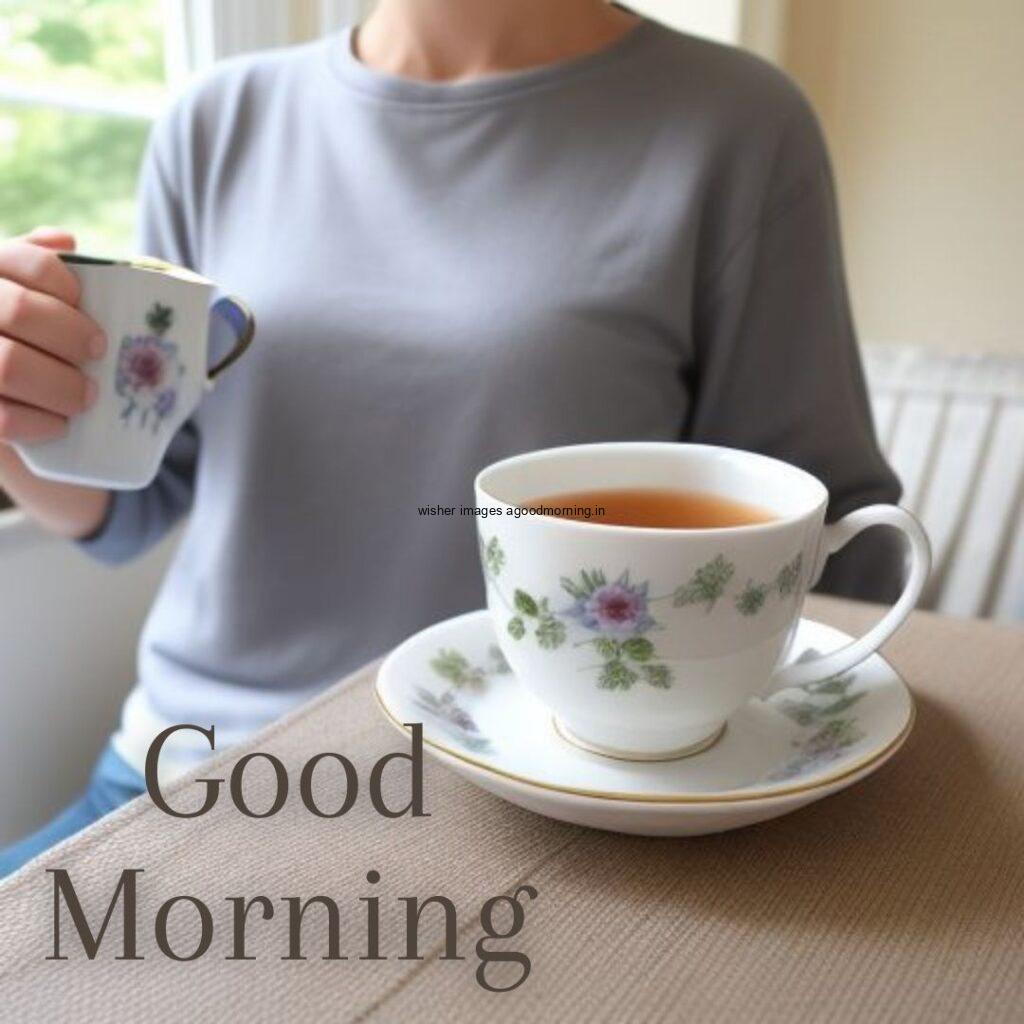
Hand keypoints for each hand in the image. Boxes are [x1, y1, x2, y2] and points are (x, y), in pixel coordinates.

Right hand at [0, 228, 105, 443]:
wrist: (1, 391)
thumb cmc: (27, 335)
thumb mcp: (29, 294)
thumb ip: (42, 267)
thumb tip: (63, 240)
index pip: (31, 262)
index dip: (66, 284)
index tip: (85, 305)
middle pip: (20, 312)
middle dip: (71, 337)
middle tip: (98, 353)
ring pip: (9, 366)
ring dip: (61, 386)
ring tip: (87, 395)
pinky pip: (3, 418)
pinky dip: (40, 423)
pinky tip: (60, 424)